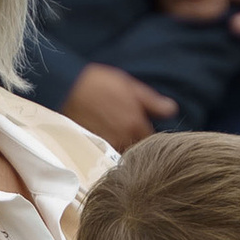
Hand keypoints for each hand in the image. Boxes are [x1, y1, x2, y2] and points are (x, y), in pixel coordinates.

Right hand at [63, 64, 179, 151]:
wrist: (66, 87)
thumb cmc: (99, 83)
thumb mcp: (130, 87)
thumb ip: (153, 102)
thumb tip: (172, 110)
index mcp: (135, 125)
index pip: (152, 142)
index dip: (151, 137)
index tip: (148, 132)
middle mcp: (122, 139)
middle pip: (137, 152)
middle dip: (138, 146)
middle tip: (132, 135)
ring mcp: (105, 146)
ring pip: (121, 154)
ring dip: (123, 149)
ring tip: (117, 136)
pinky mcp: (91, 148)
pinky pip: (106, 155)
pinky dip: (109, 150)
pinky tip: (105, 139)